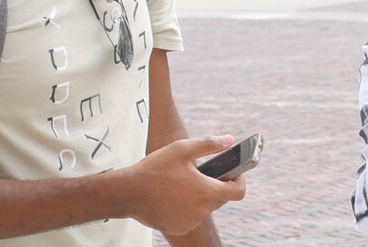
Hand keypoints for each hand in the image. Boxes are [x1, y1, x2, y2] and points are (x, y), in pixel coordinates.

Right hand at [121, 136, 245, 234]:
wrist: (126, 193)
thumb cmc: (154, 169)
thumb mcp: (182, 149)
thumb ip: (209, 144)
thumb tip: (230, 140)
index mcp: (206, 192)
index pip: (238, 192)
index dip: (240, 181)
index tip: (234, 173)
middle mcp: (201, 211)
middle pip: (221, 198)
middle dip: (217, 185)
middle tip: (203, 174)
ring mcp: (190, 222)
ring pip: (205, 208)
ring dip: (201, 197)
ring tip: (184, 184)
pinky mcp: (179, 228)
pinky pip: (192, 217)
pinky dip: (188, 208)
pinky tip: (175, 196)